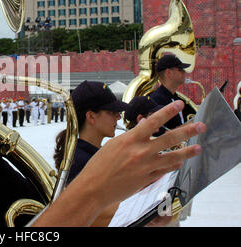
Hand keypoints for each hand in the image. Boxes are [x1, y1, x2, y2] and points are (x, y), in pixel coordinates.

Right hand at [80, 100, 203, 207]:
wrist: (94, 188)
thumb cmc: (98, 166)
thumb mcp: (113, 145)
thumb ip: (131, 136)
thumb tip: (143, 126)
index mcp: (130, 140)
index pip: (153, 121)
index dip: (167, 111)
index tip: (179, 105)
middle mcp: (141, 152)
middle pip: (169, 138)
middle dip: (187, 131)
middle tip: (200, 126)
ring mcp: (146, 167)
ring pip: (172, 157)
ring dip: (187, 152)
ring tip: (198, 148)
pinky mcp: (147, 180)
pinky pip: (164, 171)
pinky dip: (173, 165)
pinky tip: (179, 162)